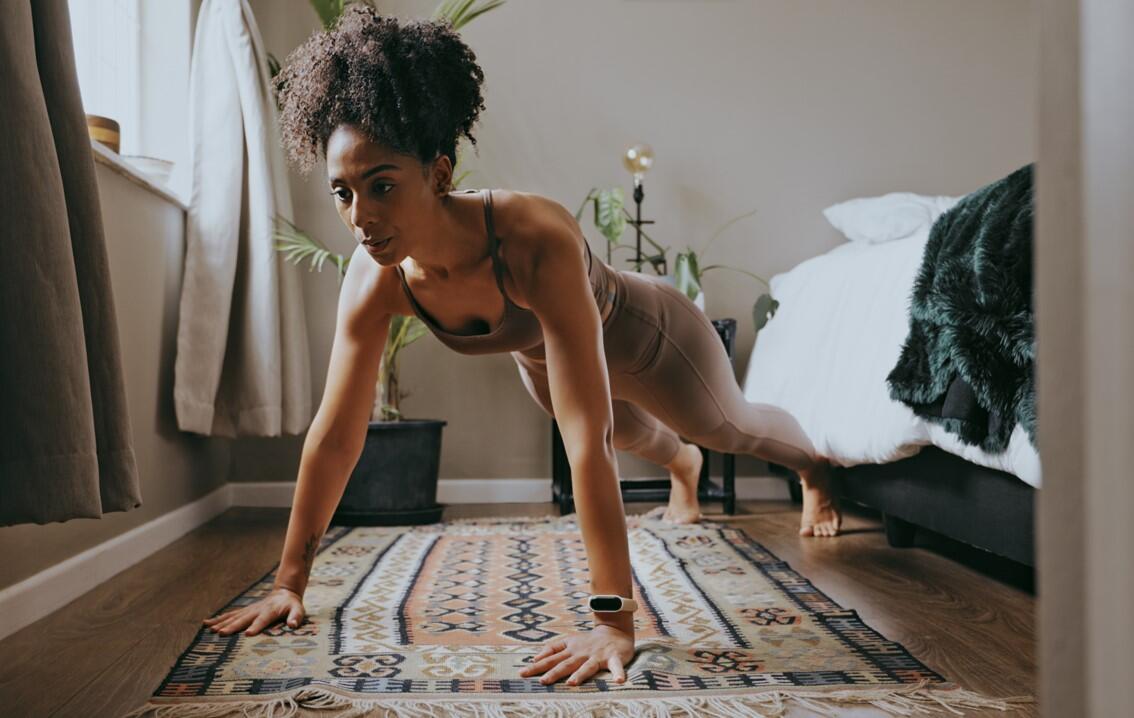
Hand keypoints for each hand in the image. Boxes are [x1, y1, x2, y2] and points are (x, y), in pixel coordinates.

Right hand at [202, 586, 305, 636]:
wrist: (284, 592)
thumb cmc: (292, 605)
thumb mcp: (298, 610)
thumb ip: (296, 617)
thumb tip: (293, 625)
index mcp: (270, 611)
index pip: (262, 620)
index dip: (256, 626)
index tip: (247, 634)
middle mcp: (256, 610)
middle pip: (243, 619)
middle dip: (232, 626)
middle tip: (221, 633)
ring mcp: (249, 610)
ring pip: (233, 616)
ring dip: (221, 623)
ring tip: (210, 630)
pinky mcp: (244, 611)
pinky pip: (229, 615)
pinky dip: (218, 619)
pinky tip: (207, 624)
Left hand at [519, 623, 633, 685]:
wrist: (615, 631)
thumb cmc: (588, 641)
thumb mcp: (568, 642)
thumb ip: (552, 649)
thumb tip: (534, 658)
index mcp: (570, 650)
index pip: (551, 659)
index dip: (537, 666)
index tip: (522, 674)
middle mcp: (582, 653)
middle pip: (566, 664)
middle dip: (554, 673)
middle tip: (542, 682)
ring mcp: (598, 656)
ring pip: (588, 666)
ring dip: (580, 674)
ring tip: (572, 683)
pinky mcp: (614, 658)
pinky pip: (616, 666)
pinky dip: (618, 673)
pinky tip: (619, 681)